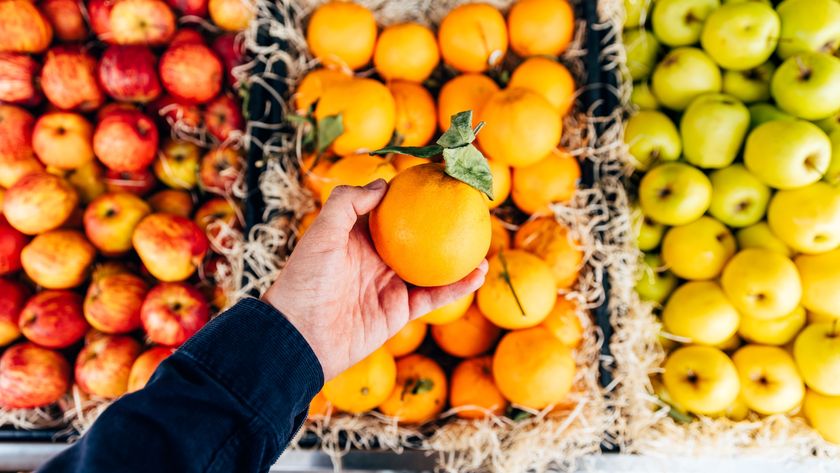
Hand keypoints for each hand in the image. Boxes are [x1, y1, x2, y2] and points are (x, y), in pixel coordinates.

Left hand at [262, 180, 487, 379]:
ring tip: (484, 241)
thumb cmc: (306, 281)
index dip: (411, 193)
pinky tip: (480, 273)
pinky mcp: (401, 311)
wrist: (301, 337)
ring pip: (433, 267)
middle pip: (418, 236)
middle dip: (442, 223)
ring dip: (459, 257)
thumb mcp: (321, 234)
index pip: (390, 209)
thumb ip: (347, 203)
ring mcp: (391, 285)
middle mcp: (377, 258)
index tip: (437, 176)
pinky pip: (435, 296)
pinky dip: (458, 286)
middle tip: (470, 204)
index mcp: (358, 237)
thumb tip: (384, 184)